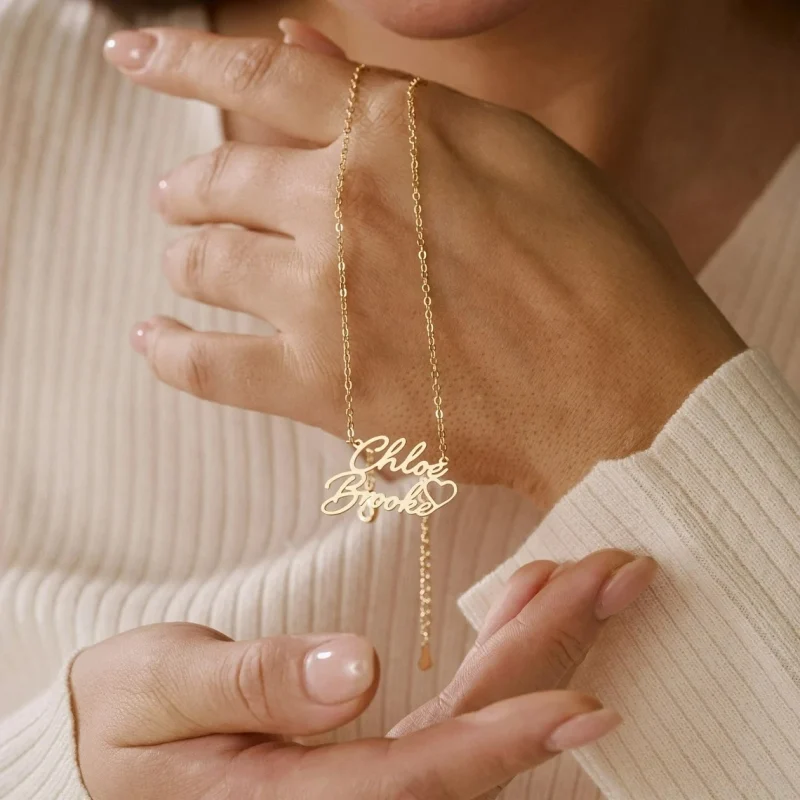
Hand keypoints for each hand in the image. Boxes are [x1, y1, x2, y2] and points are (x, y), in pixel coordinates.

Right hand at [71, 550, 651, 797]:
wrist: (112, 743)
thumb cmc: (125, 717)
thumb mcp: (160, 690)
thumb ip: (252, 682)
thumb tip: (354, 672)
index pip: (418, 777)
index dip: (501, 740)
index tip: (581, 702)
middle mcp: (348, 799)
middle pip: (470, 740)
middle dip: (549, 659)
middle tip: (616, 580)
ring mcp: (365, 780)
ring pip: (475, 722)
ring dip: (535, 648)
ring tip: (585, 580)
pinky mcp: (369, 753)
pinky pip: (454, 714)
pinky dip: (497, 658)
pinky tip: (522, 613)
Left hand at [105, 29, 744, 507]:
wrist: (619, 388)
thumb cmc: (596, 266)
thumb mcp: (512, 152)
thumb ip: (399, 106)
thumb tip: (303, 56)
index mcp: (393, 131)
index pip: (260, 76)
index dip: (185, 59)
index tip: (134, 57)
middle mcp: (342, 202)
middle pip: (221, 176)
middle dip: (193, 184)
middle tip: (182, 196)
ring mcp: (321, 297)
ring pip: (204, 260)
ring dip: (186, 254)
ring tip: (183, 260)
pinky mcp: (319, 386)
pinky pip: (206, 364)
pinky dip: (170, 349)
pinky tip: (153, 339)